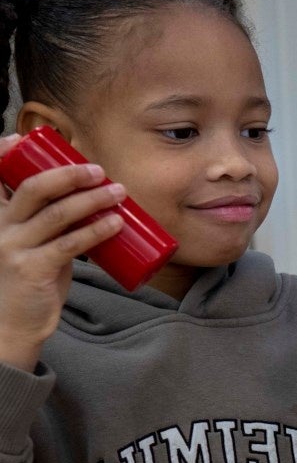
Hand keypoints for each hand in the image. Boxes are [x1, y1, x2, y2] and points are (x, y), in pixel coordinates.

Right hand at [0, 136, 126, 370]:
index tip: (19, 138)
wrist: (13, 324)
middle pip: (33, 189)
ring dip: (92, 199)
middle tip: (98, 170)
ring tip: (119, 192)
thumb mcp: (29, 245)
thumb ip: (49, 225)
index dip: (2, 154)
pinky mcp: (33, 270)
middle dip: (68, 174)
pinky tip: (117, 222)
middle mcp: (0, 228)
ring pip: (57, 215)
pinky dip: (97, 231)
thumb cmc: (27, 281)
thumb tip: (88, 203)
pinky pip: (70, 245)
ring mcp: (14, 248)